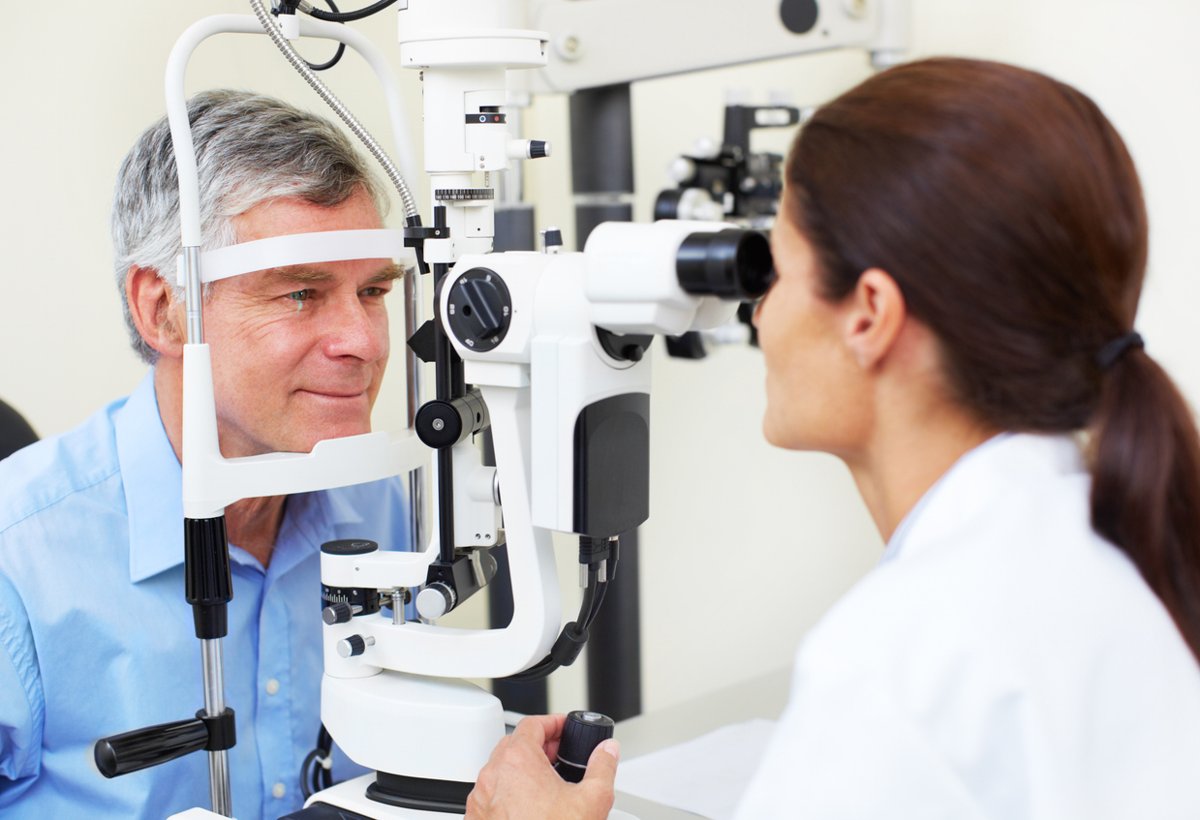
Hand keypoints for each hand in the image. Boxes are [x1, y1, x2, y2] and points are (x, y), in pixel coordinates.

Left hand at [465, 714, 619, 819]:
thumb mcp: (592, 800)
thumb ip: (603, 767)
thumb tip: (607, 751)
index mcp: (518, 761)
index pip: (532, 724)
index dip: (552, 723)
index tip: (563, 728)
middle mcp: (493, 775)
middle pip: (514, 745)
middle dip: (539, 746)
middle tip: (559, 755)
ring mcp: (481, 798)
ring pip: (500, 770)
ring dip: (521, 770)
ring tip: (546, 783)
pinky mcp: (476, 818)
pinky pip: (491, 795)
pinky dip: (508, 792)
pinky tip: (529, 807)